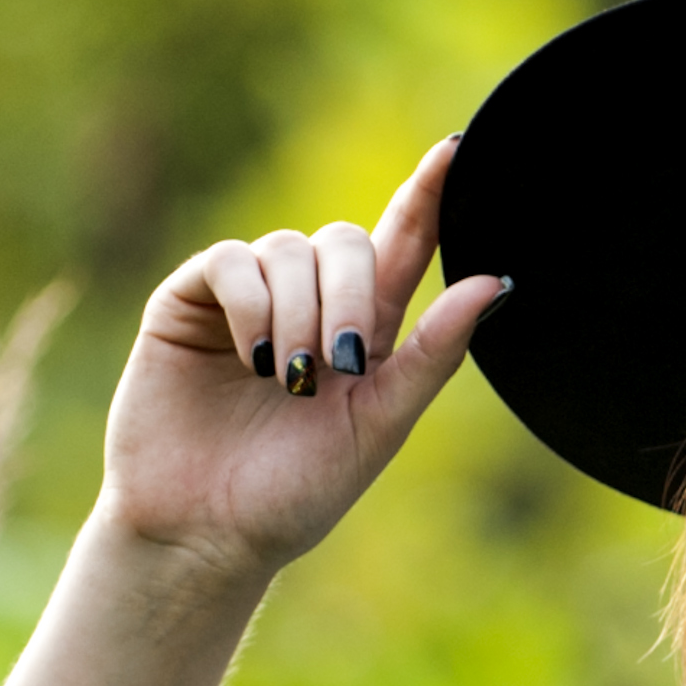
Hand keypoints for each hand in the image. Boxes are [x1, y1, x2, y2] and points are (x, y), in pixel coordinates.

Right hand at [98, 135, 508, 586]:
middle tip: (341, 365)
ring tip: (286, 380)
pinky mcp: (189, 302)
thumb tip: (496, 283)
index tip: (457, 150)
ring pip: (289, 248)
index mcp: (363, 332)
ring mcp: (246, 299)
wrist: (207, 535)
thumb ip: (434, 354)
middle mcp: (307, 303)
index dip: (428, 196)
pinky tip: (252, 357)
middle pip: (347, 242)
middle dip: (353, 296)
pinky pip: (231, 260)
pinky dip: (250, 303)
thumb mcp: (380, 425)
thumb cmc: (295, 494)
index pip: (402, 245)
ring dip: (300, 312)